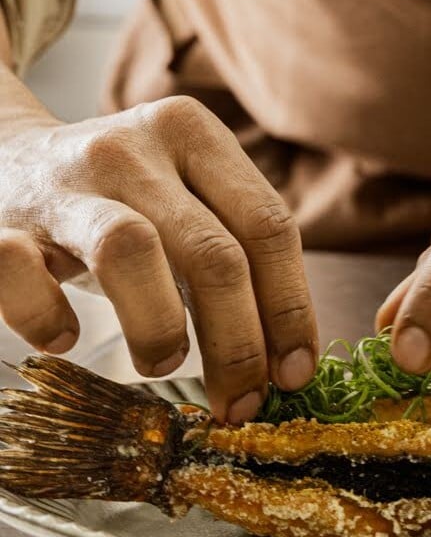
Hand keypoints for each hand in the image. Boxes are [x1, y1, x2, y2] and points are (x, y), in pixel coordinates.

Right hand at [0, 95, 317, 422]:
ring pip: (130, 251)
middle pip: (214, 252)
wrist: (5, 160)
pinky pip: (21, 272)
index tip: (295, 373)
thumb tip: (286, 363)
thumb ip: (239, 263)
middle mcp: (133, 147)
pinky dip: (46, 317)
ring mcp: (63, 180)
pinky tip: (64, 339)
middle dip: (239, 344)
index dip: (291, 310)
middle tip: (242, 401)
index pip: (269, 227)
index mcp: (194, 134)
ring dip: (160, 326)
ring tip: (164, 363)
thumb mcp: (188, 206)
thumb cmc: (121, 202)